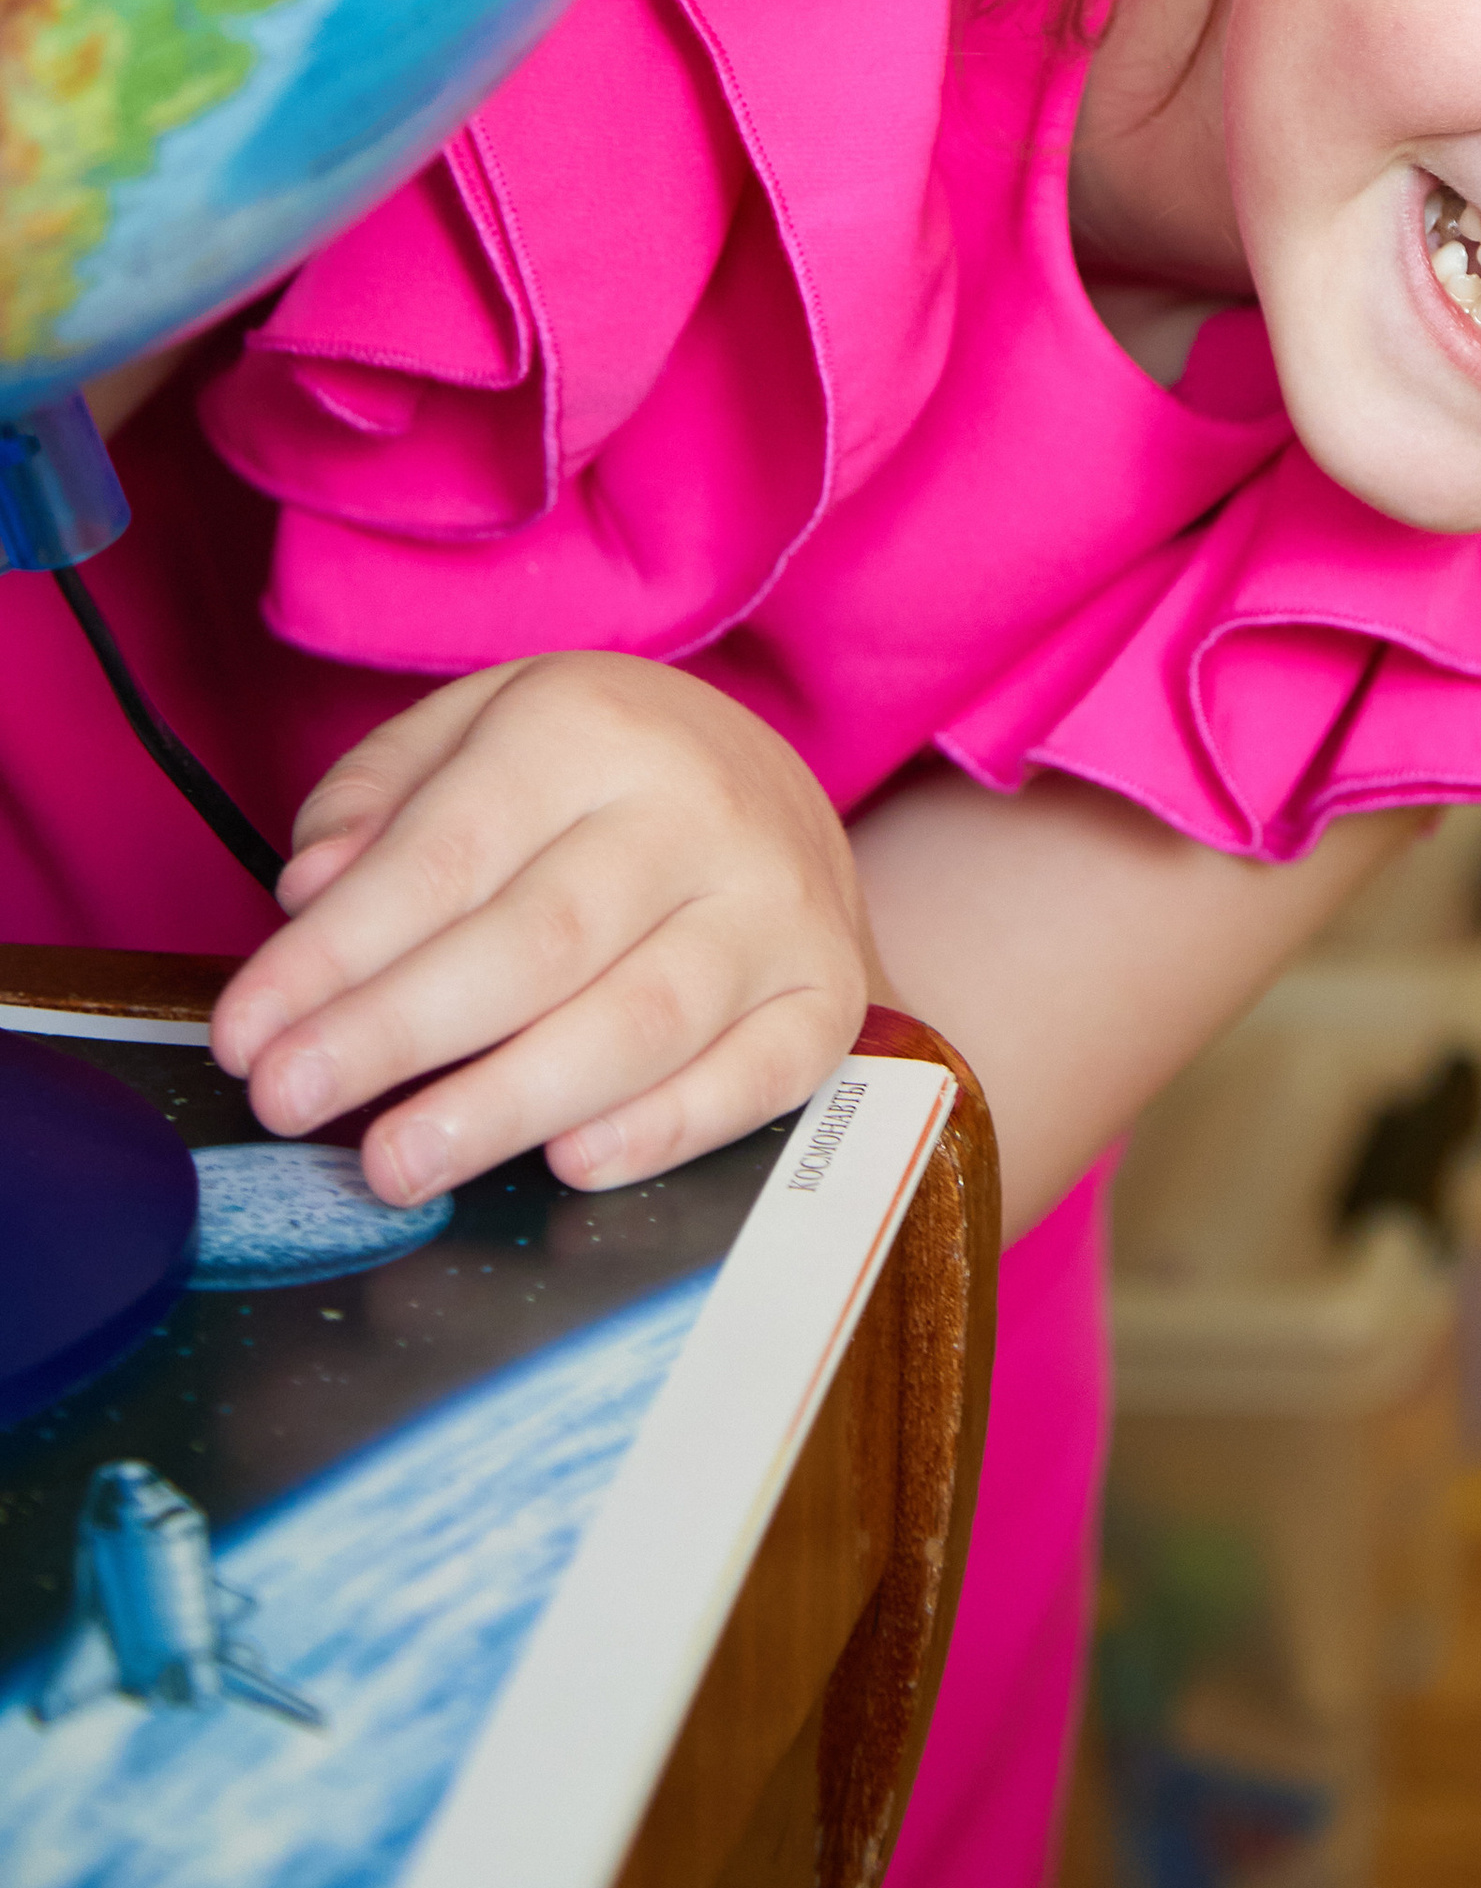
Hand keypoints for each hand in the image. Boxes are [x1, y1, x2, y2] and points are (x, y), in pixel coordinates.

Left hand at [208, 656, 872, 1210]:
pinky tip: (569, 1160)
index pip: (445, 856)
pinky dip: (663, 1129)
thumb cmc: (592, 774)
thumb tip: (313, 890)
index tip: (248, 1033)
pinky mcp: (825, 994)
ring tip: (398, 1161)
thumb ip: (379, 796)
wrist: (772, 787)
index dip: (335, 956)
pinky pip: (752, 1078)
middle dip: (397, 1034)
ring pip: (638, 1022)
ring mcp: (777, 906)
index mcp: (595, 726)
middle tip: (293, 1103)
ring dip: (507, 1104)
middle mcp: (700, 810)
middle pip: (535, 943)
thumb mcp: (476, 730)